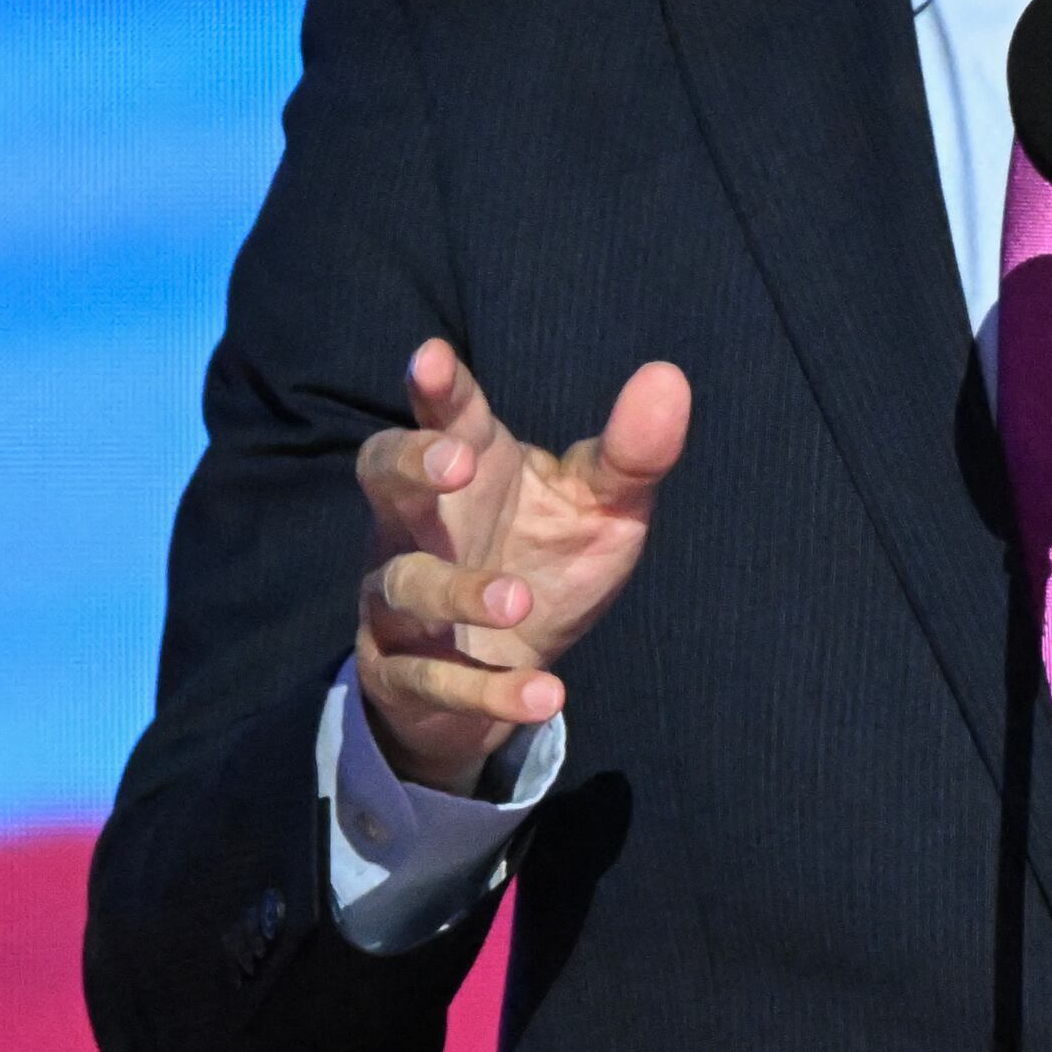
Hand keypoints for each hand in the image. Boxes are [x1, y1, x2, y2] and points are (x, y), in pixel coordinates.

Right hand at [352, 340, 688, 791]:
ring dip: (455, 591)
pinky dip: (487, 692)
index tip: (432, 357)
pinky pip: (431, 681)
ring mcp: (398, 598)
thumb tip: (669, 378)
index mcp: (469, 464)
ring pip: (402, 585)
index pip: (445, 415)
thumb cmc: (547, 559)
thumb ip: (632, 454)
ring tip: (517, 598)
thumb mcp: (600, 508)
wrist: (508, 670)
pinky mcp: (402, 674)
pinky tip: (545, 693)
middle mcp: (417, 523)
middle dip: (409, 464)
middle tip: (457, 464)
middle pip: (382, 477)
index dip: (435, 388)